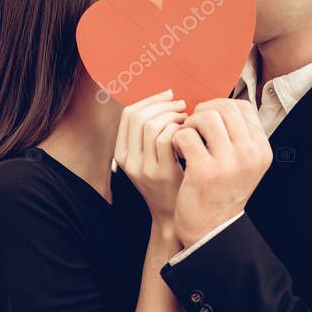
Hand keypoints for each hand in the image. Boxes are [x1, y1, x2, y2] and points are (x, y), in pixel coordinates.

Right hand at [114, 89, 186, 229]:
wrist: (174, 215)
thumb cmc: (168, 181)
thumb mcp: (150, 157)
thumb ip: (151, 133)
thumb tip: (165, 98)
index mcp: (122, 152)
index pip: (129, 114)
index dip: (150, 99)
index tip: (169, 96)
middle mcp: (128, 160)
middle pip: (139, 116)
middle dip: (163, 104)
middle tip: (181, 105)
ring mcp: (143, 168)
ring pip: (152, 125)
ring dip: (173, 115)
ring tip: (187, 118)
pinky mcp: (161, 174)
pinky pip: (167, 139)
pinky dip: (179, 129)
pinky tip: (189, 132)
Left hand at [170, 98, 271, 245]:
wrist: (211, 229)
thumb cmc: (222, 192)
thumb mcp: (244, 164)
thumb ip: (239, 136)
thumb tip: (220, 106)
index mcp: (261, 150)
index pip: (243, 107)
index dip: (220, 106)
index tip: (207, 118)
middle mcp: (249, 154)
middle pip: (224, 108)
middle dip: (202, 112)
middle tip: (193, 127)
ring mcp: (228, 162)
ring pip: (205, 117)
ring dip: (190, 124)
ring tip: (186, 140)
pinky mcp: (204, 170)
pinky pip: (185, 135)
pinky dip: (177, 139)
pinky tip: (179, 152)